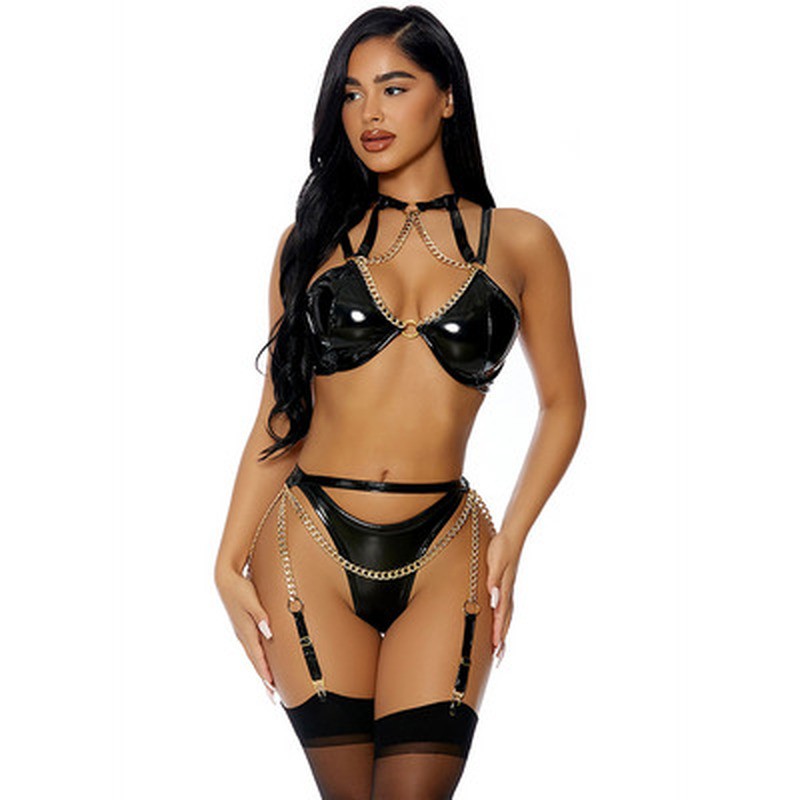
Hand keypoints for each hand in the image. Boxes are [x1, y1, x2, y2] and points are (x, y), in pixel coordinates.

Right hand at [215, 569, 276, 701]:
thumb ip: (261, 616)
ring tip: (271, 688)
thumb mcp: (251, 600)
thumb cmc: (240, 589)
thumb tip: (269, 632)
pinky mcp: (244, 630)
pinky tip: (263, 667)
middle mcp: (243, 636)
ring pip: (254, 658)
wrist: (225, 581)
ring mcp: (242, 634)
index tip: (273, 687)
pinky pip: (253, 651)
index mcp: (246, 631)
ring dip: (263, 673)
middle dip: (265, 681)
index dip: (266, 672)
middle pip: (256, 663)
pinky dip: (259, 662)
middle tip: (274, 698)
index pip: (258, 656)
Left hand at [485, 531, 521, 663]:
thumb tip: (493, 598)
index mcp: (504, 589)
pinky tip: (501, 624)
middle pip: (506, 620)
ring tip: (500, 649)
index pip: (500, 614)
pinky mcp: (506, 586)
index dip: (498, 631)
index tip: (496, 647)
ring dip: (504, 632)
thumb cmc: (502, 548)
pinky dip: (503, 621)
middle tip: (498, 658)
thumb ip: (494, 579)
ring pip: (506, 616)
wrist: (511, 536)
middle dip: (502, 639)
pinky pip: (505, 609)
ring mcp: (508, 590)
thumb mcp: (496, 562)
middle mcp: (507, 592)